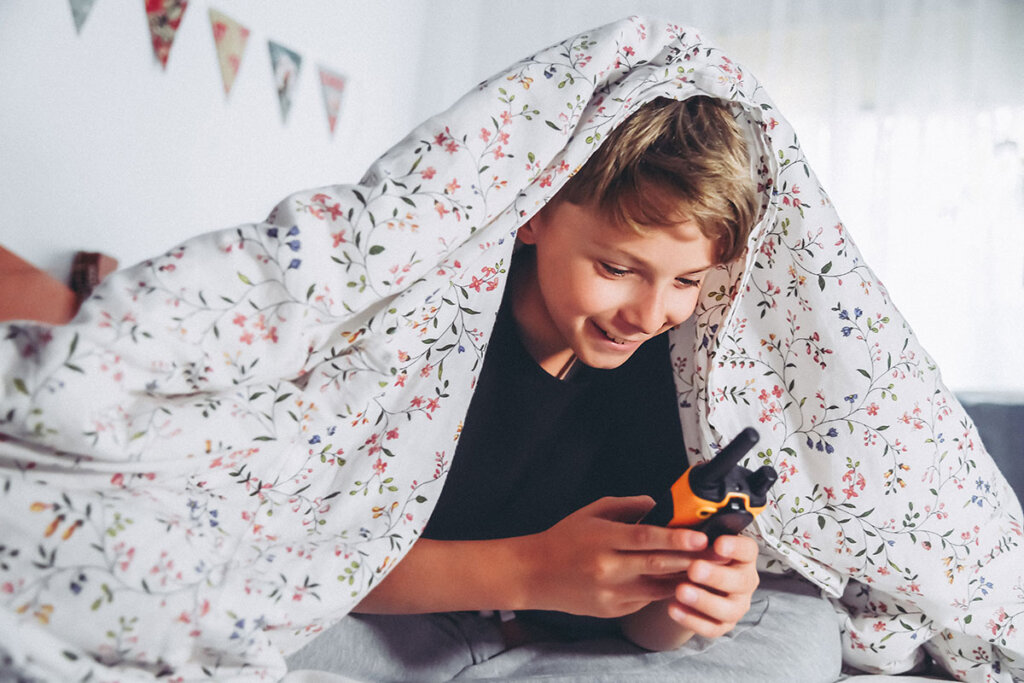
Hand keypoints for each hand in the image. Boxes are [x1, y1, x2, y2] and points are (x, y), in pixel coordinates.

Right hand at [521, 496, 709, 617]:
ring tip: (707, 569)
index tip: (700, 536)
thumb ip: (628, 507)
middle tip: (717, 554)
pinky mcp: (613, 610)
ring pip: (657, 587)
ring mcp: (611, 593)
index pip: (645, 538)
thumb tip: (659, 505)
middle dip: (691, 559)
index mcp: (603, 539)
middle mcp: (607, 568)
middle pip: (657, 565)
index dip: (675, 538)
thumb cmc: (564, 539)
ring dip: (684, 578)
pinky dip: (662, 590)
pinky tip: (679, 582)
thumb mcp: (592, 512)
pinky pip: (645, 599)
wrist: (536, 574)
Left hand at [667, 533, 759, 637]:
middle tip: (693, 569)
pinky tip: (673, 609)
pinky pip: (711, 628)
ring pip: (728, 609)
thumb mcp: (697, 540)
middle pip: (741, 581)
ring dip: (704, 600)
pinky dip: (692, 620)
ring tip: (680, 591)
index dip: (736, 547)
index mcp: (742, 556)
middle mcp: (745, 581)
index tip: (718, 543)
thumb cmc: (696, 554)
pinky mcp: (723, 625)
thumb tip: (681, 514)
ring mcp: (736, 605)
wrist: (691, 581)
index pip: (748, 550)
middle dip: (716, 575)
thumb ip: (696, 532)